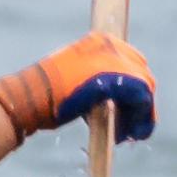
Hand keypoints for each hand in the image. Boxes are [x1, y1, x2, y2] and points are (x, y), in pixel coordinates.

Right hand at [0, 36, 156, 145]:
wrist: (31, 95)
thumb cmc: (43, 92)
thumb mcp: (71, 78)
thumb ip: (94, 81)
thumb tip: (111, 99)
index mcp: (99, 41)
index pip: (130, 60)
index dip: (132, 86)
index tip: (129, 106)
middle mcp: (112, 46)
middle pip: (141, 74)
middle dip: (139, 102)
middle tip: (131, 125)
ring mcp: (119, 61)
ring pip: (145, 89)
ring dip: (140, 114)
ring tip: (129, 134)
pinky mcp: (123, 80)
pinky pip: (143, 101)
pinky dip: (141, 121)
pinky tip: (127, 136)